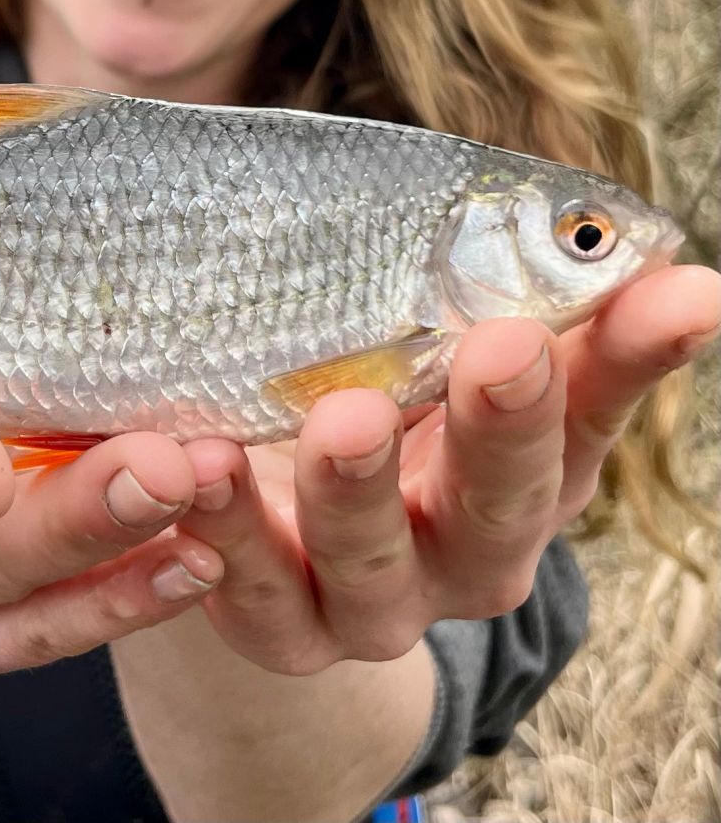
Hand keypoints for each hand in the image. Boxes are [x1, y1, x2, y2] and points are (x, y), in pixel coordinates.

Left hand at [177, 264, 720, 673]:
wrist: (272, 516)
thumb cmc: (372, 398)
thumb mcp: (438, 350)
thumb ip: (517, 298)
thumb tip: (665, 249)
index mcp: (525, 480)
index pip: (591, 415)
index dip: (629, 357)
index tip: (672, 289)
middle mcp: (464, 554)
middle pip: (499, 509)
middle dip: (506, 430)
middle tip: (505, 345)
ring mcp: (371, 601)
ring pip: (370, 563)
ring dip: (356, 490)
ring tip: (343, 415)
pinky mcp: (276, 623)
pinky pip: (246, 585)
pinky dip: (222, 529)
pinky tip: (198, 465)